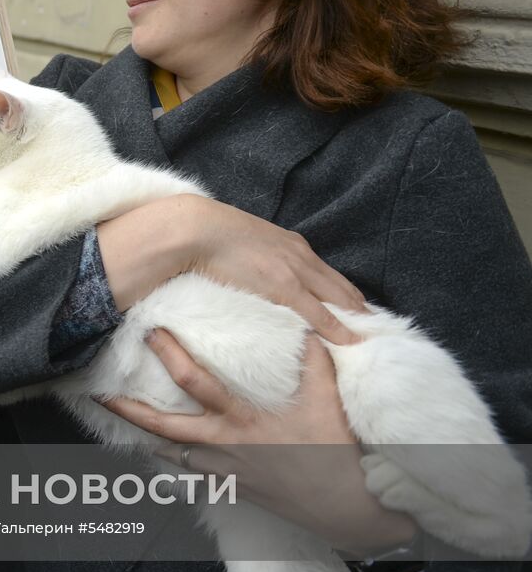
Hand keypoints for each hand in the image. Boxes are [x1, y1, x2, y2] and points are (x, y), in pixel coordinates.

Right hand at [98, 194, 364, 344]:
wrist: (195, 228)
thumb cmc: (209, 235)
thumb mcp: (244, 243)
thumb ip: (257, 258)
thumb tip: (254, 274)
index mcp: (293, 246)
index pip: (330, 276)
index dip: (347, 296)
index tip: (358, 314)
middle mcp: (302, 257)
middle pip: (343, 288)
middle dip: (360, 310)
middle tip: (375, 333)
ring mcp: (296, 271)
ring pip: (340, 300)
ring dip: (355, 321)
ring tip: (368, 341)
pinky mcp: (285, 287)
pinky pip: (320, 314)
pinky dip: (338, 329)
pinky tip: (350, 343)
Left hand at [99, 329, 416, 555]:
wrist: (344, 508)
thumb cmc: (336, 452)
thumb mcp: (327, 400)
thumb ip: (314, 361)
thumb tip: (308, 327)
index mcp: (241, 418)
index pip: (194, 382)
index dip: (170, 357)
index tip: (150, 334)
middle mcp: (223, 444)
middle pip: (162, 427)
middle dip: (128, 410)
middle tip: (100, 394)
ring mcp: (223, 470)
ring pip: (170, 452)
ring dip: (144, 436)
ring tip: (121, 419)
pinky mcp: (230, 487)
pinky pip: (191, 472)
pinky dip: (173, 458)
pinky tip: (162, 449)